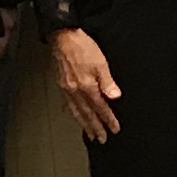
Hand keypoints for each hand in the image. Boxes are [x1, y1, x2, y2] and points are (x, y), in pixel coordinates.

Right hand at [52, 28, 120, 142]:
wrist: (63, 37)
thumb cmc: (82, 47)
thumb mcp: (101, 62)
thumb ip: (107, 82)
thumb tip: (114, 97)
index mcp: (86, 86)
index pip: (100, 107)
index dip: (108, 119)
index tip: (114, 129)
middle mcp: (75, 91)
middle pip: (87, 114)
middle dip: (95, 128)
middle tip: (101, 139)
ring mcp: (67, 89)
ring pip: (76, 112)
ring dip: (84, 125)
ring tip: (90, 134)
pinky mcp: (62, 85)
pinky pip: (68, 105)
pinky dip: (73, 114)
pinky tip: (76, 117)